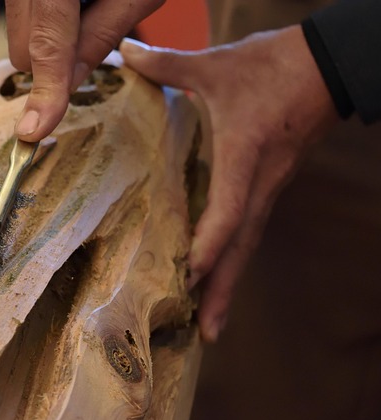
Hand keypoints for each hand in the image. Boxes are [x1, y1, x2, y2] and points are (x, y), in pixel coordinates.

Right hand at [6, 0, 164, 141]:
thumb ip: (100, 37)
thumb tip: (64, 85)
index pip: (47, 42)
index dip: (46, 89)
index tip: (34, 130)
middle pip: (21, 46)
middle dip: (54, 62)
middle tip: (95, 33)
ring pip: (16, 34)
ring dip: (49, 43)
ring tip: (88, 8)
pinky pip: (20, 16)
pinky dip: (45, 24)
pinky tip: (73, 4)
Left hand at [120, 26, 338, 341]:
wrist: (329, 66)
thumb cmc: (275, 66)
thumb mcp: (218, 64)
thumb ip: (170, 63)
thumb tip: (125, 52)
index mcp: (246, 154)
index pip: (230, 208)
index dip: (212, 241)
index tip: (192, 272)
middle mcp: (261, 182)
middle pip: (243, 244)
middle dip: (225, 289)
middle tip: (206, 333)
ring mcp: (269, 187)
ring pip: (249, 243)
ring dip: (230, 283)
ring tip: (211, 323)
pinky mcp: (271, 185)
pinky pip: (251, 230)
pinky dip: (234, 257)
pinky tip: (219, 274)